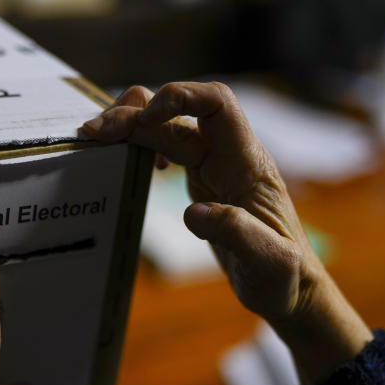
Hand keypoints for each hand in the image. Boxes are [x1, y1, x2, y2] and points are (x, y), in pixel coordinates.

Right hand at [81, 82, 371, 384]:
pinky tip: (130, 159)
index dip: (179, 98)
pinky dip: (143, 143)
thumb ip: (235, 233)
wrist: (290, 286)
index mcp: (247, 165)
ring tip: (97, 138)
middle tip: (94, 133)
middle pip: (181, 112)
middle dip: (136, 113)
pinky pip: (169, 145)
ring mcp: (216, 165)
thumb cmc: (283, 277)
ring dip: (134, 123)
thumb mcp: (266, 263)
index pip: (218, 104)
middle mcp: (230, 156)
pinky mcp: (203, 179)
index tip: (142, 119)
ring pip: (170, 125)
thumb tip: (193, 213)